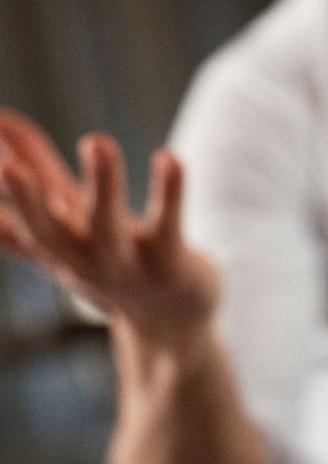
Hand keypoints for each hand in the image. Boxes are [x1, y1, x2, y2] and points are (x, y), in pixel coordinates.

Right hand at [0, 109, 218, 353]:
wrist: (168, 326)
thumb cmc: (110, 265)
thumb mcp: (65, 231)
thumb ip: (31, 189)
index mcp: (57, 243)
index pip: (21, 211)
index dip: (3, 184)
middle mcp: (82, 256)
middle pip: (46, 230)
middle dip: (25, 199)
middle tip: (5, 166)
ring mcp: (126, 265)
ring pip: (109, 226)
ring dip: (103, 184)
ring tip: (96, 141)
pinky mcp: (171, 266)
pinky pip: (169, 226)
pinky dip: (169, 193)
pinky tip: (170, 158)